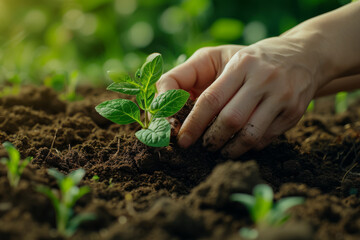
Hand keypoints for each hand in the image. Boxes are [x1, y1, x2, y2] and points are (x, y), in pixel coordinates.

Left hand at [157, 37, 323, 157]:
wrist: (302, 56)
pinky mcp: (294, 112)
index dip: (193, 123)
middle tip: (202, 146)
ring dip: (230, 149)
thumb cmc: (250, 60)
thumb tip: (164, 103)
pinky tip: (240, 144)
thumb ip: (189, 74)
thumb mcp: (220, 56)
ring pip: (250, 135)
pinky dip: (248, 147)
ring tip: (219, 150)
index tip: (182, 140)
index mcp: (241, 64)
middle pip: (230, 121)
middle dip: (211, 139)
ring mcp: (282, 97)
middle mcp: (263, 79)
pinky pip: (266, 139)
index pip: (211, 100)